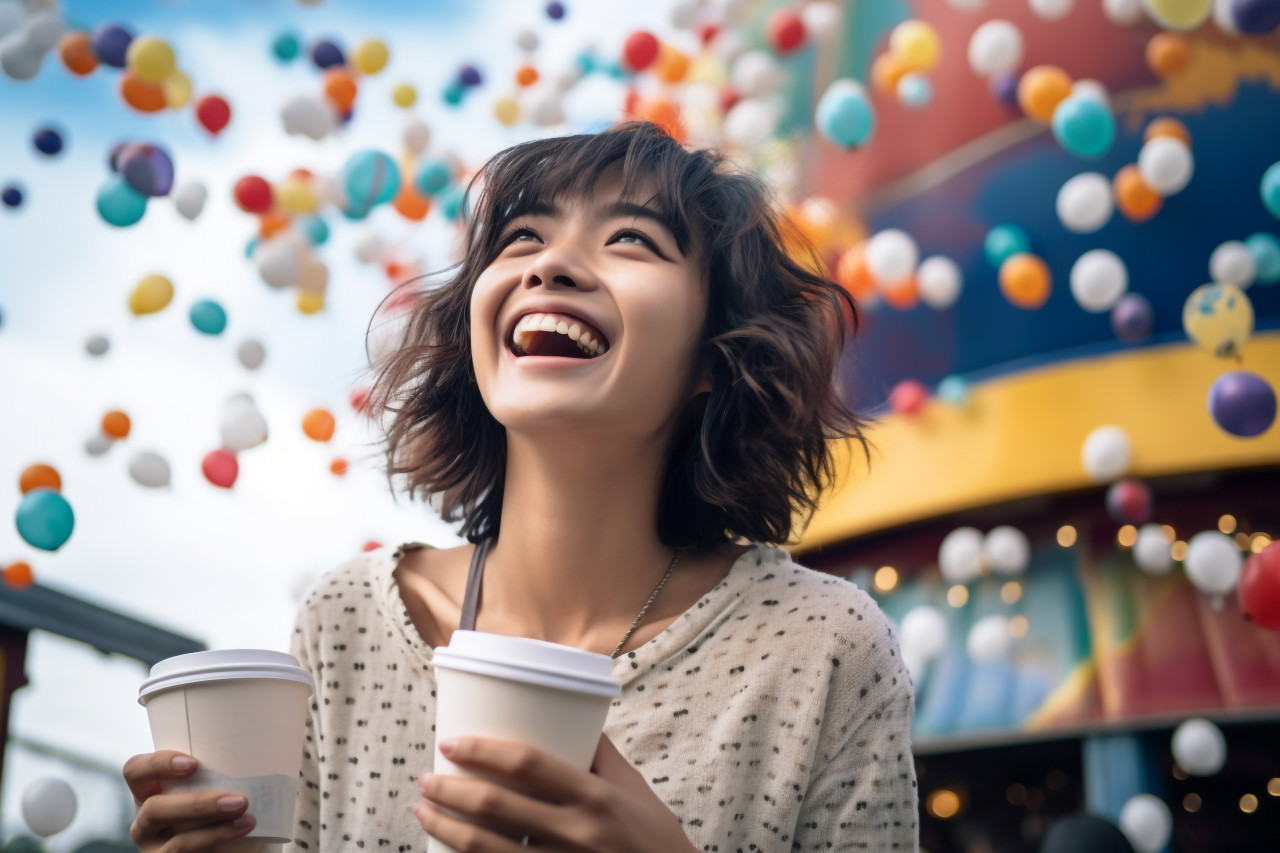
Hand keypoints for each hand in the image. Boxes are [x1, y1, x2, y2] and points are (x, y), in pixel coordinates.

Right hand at [123, 750, 256, 851]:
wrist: (229, 844)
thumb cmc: (220, 806)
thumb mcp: (211, 786)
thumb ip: (218, 772)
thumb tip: (259, 751)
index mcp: (149, 792)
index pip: (135, 771)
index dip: (157, 764)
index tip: (194, 764)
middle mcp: (146, 822)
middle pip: (153, 809)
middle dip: (197, 805)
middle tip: (239, 800)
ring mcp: (154, 850)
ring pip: (176, 843)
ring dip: (216, 830)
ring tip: (247, 818)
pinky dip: (218, 842)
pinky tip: (242, 832)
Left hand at [412, 733, 694, 851]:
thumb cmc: (652, 833)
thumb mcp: (631, 786)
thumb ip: (598, 751)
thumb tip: (566, 712)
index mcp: (595, 797)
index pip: (529, 765)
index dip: (484, 752)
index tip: (452, 742)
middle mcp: (577, 833)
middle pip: (498, 808)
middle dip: (451, 791)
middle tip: (425, 777)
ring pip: (487, 850)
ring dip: (446, 829)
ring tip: (422, 811)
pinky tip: (447, 851)